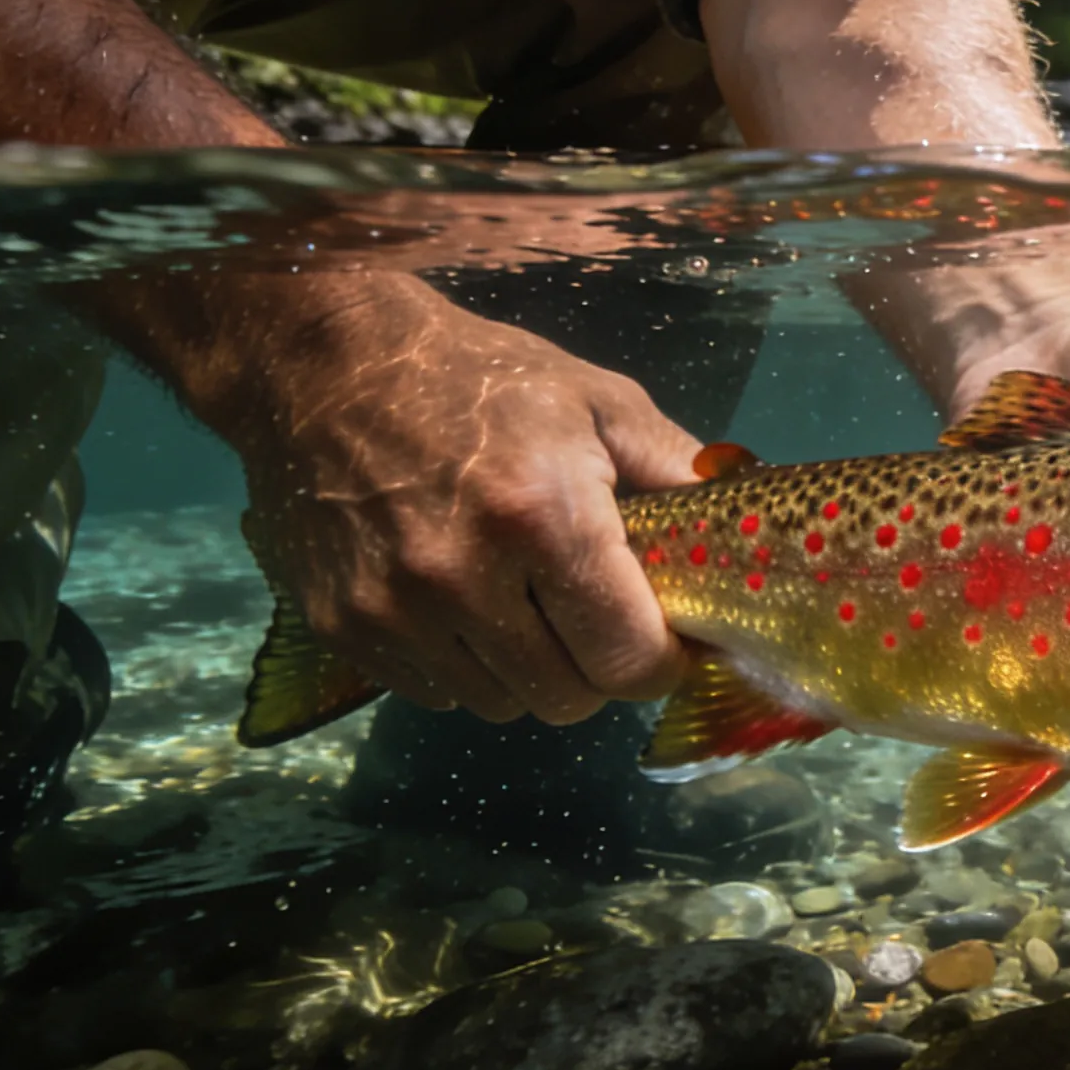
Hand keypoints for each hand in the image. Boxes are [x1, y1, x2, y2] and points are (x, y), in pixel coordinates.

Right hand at [154, 274, 699, 723]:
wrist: (324, 364)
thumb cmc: (479, 377)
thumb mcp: (599, 402)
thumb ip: (678, 470)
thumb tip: (745, 531)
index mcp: (542, 517)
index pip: (627, 661)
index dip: (660, 661)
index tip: (665, 636)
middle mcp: (464, 578)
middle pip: (567, 699)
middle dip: (596, 668)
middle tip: (594, 616)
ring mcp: (394, 611)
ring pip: (500, 705)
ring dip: (527, 670)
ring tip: (523, 601)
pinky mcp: (343, 629)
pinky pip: (433, 692)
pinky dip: (462, 665)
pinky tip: (462, 602)